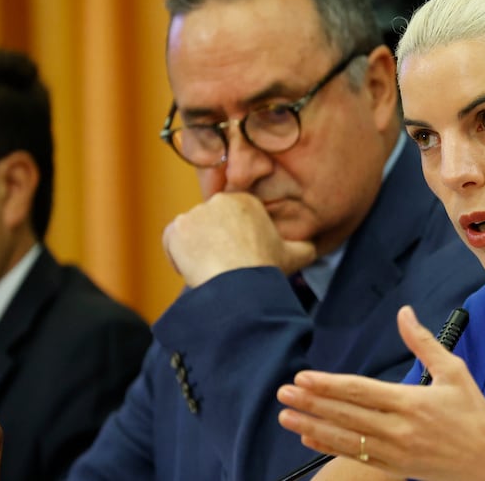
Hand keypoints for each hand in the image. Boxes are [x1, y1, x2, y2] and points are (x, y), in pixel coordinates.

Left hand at [162, 192, 315, 286]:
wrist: (239, 284)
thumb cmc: (266, 269)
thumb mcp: (296, 254)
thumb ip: (304, 245)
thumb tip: (311, 245)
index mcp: (245, 201)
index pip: (230, 217)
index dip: (233, 239)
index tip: (238, 257)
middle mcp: (219, 200)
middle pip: (210, 222)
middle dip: (214, 242)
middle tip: (224, 266)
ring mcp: (195, 213)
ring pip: (191, 231)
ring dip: (196, 248)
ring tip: (210, 270)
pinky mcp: (176, 229)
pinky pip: (172, 241)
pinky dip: (178, 256)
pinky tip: (195, 270)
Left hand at [277, 306, 484, 480]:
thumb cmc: (473, 412)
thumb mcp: (452, 370)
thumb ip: (423, 342)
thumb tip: (404, 312)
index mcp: (411, 402)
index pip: (360, 391)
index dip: (329, 385)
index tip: (304, 378)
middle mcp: (399, 428)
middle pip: (346, 414)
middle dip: (312, 403)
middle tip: (284, 392)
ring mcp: (395, 451)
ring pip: (345, 437)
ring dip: (312, 426)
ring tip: (287, 416)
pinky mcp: (395, 467)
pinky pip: (356, 456)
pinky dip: (330, 446)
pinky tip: (310, 436)